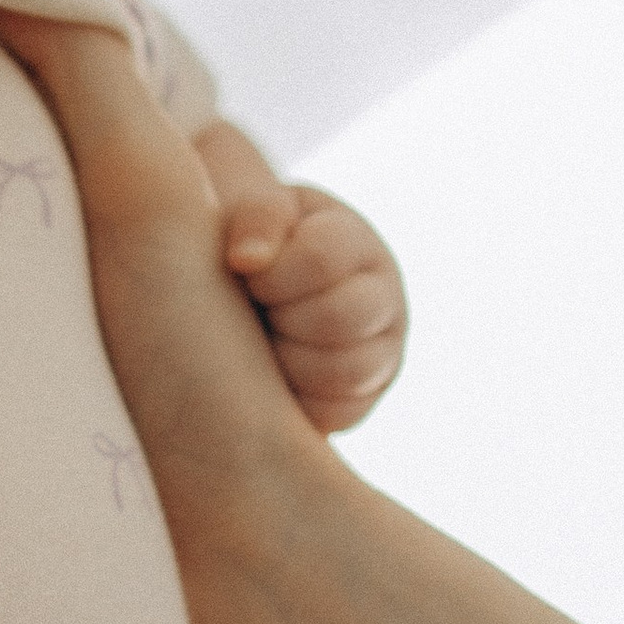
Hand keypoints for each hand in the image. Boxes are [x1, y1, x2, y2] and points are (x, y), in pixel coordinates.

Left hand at [0, 8, 326, 623]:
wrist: (248, 563)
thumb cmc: (153, 383)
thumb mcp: (117, 201)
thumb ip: (80, 66)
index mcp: (107, 239)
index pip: (223, 152)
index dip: (246, 198)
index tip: (231, 256)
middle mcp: (163, 284)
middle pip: (297, 198)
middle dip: (309, 256)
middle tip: (262, 313)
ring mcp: (233, 342)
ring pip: (348, 257)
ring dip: (339, 310)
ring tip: (291, 379)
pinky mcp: (292, 390)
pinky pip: (373, 320)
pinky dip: (357, 359)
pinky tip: (320, 413)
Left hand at [220, 179, 406, 432]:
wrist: (244, 301)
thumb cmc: (247, 250)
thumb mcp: (250, 212)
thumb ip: (258, 215)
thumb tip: (249, 259)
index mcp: (352, 240)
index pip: (321, 257)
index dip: (272, 273)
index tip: (246, 274)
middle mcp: (380, 296)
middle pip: (339, 318)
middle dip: (283, 318)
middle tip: (260, 311)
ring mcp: (379, 351)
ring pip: (343, 371)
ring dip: (289, 360)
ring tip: (265, 343)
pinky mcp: (360, 399)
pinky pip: (335, 411)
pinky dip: (296, 400)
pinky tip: (274, 376)